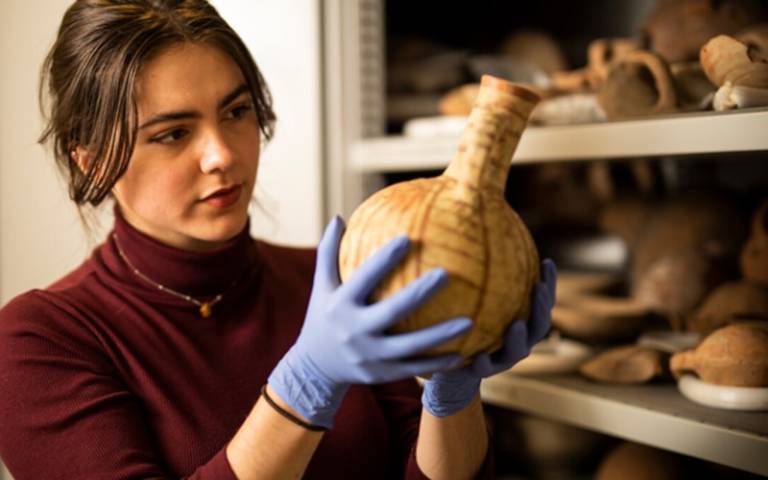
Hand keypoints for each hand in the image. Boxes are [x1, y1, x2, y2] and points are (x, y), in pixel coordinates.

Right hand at [269, 216, 471, 427]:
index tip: (407, 238)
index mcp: (340, 304)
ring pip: (410, 346)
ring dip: (440, 335)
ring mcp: (369, 355)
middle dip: (419, 293)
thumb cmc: (324, 316)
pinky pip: (413, 367)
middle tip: (447, 274)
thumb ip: (329, 252)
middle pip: (392, 311)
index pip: (364, 278)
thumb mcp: (321, 286)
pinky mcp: (381, 374)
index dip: (384, 259)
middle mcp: (354, 330)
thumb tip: (339, 217)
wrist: (315, 368)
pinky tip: (462, 353)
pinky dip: (437, 363)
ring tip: (469, 321)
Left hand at [421, 259, 556, 416]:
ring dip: (519, 338)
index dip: (549, 283)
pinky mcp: (482, 373)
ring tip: (516, 325)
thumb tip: (472, 233)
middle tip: (539, 288)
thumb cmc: (460, 323)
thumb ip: (475, 275)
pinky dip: (484, 363)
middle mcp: (517, 340)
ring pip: (518, 350)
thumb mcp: (468, 297)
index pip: (540, 300)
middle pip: (539, 324)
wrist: (448, 365)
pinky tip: (477, 357)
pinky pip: (485, 369)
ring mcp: (502, 359)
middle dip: (542, 307)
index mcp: (520, 320)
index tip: (547, 262)